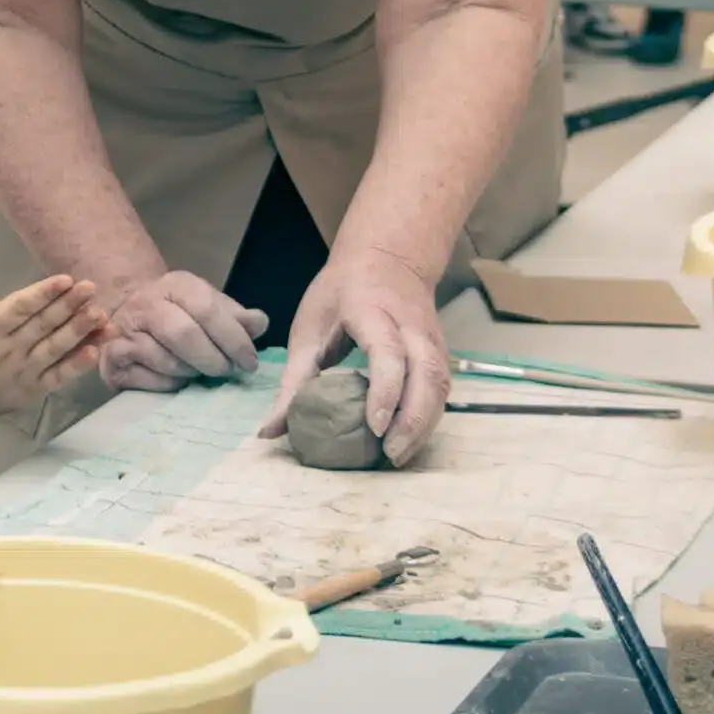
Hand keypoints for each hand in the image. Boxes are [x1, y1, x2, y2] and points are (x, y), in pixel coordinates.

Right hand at [0, 240, 107, 420]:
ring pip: (55, 349)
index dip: (43, 294)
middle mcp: (8, 351)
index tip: (66, 280)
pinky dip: (76, 366)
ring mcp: (23, 373)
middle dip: (69, 306)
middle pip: (43, 326)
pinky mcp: (33, 390)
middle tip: (92, 287)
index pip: (20, 309)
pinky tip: (94, 351)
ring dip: (79, 332)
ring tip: (101, 314)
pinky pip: (58, 377)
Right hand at [99, 271, 268, 392]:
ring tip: (200, 373)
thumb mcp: (209, 307)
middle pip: (185, 335)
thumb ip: (235, 316)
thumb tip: (260, 323)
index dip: (234, 339)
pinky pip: (149, 380)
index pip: (208, 310)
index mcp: (176, 285)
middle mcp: (146, 303)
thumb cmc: (179, 314)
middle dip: (213, 360)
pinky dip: (169, 384)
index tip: (250, 362)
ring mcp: (124, 331)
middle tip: (228, 372)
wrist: (129, 315)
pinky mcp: (111, 359)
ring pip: (167, 361)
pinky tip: (177, 379)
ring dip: (192, 373)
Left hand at [258, 246, 447, 466]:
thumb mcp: (309, 327)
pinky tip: (410, 440)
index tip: (375, 427)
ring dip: (424, 424)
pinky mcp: (440, 352)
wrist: (388, 257)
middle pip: (427, 373)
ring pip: (440, 384)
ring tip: (398, 456)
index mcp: (373, 311)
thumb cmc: (341, 293)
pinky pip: (442, 387)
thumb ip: (294, 382)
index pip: (388, 353)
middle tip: (389, 454)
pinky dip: (429, 417)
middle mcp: (411, 325)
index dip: (385, 390)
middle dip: (412, 418)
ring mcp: (432, 338)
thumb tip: (271, 431)